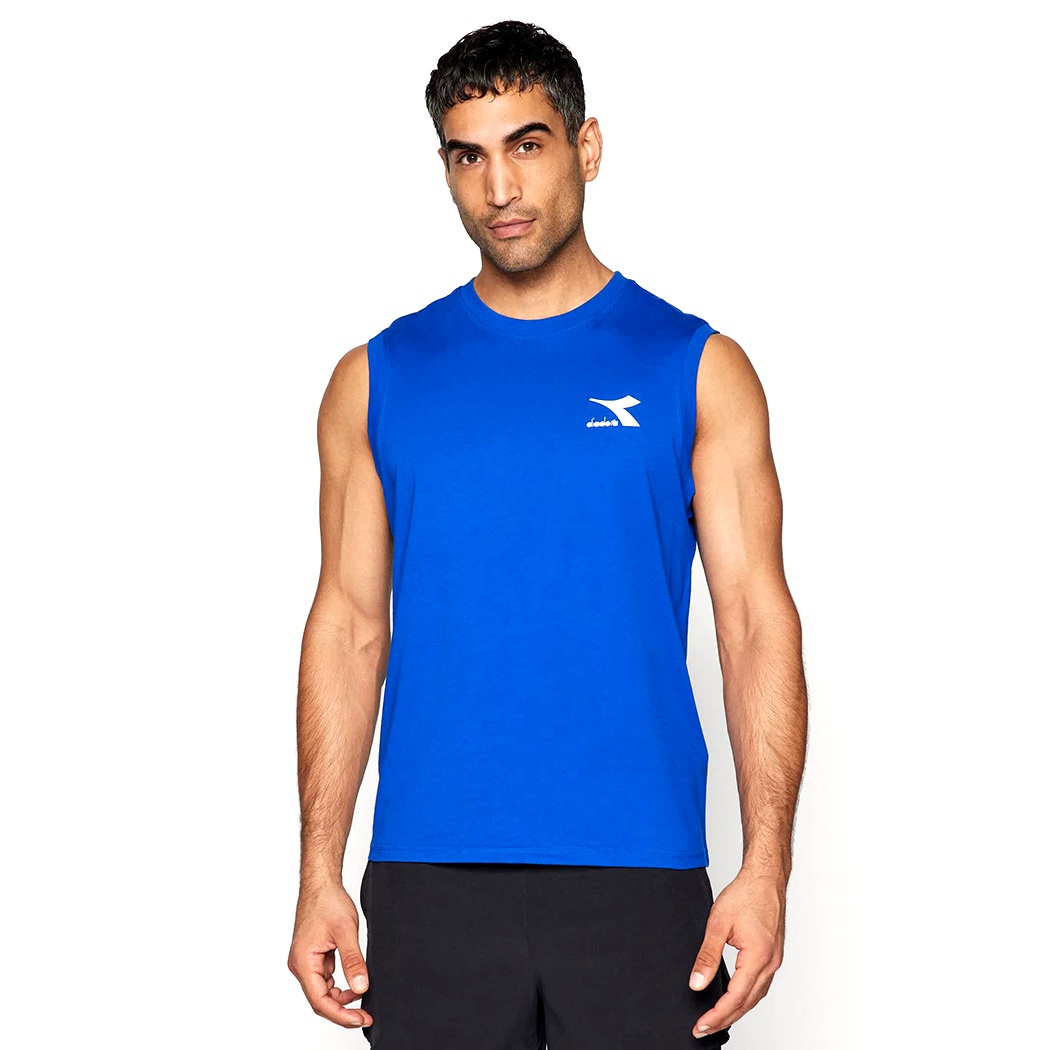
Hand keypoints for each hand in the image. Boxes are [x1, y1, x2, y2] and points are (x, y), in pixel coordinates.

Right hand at [287, 882, 373, 1028]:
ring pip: (323, 990)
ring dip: (342, 997)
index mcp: (303, 962)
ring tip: (363, 996)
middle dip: (343, 1010)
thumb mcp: (346, 931)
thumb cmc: (327, 901)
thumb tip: (361, 987)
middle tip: (365, 1015)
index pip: (320, 1001)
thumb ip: (353, 961)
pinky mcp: (314, 956)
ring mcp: (307, 961)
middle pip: (320, 999)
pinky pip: (325, 978)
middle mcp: (301, 965)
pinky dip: (339, 983)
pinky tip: (354, 980)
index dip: (341, 1014)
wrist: (321, 883)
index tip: (360, 1018)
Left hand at [687, 867, 785, 1037]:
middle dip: (724, 1019)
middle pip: (747, 1003)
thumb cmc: (745, 895)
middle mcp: (770, 963)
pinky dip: (746, 997)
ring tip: (715, 1019)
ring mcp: (774, 961)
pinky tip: (734, 999)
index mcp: (758, 957)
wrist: (765, 879)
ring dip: (736, 1010)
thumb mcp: (718, 924)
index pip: (735, 997)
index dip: (717, 1015)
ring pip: (755, 997)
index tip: (701, 1025)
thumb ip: (707, 956)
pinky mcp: (773, 956)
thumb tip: (697, 983)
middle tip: (703, 1029)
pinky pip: (760, 985)